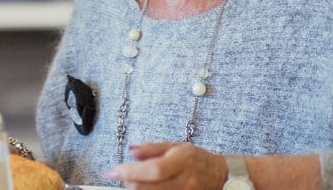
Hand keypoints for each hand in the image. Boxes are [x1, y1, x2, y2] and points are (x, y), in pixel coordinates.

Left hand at [105, 142, 227, 189]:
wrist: (219, 175)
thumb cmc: (194, 159)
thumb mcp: (175, 146)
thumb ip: (151, 149)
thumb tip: (131, 150)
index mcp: (182, 162)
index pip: (153, 170)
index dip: (130, 172)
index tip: (112, 171)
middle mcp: (184, 182)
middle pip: (149, 188)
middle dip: (129, 182)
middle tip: (122, 175)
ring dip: (136, 188)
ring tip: (135, 181)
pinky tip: (146, 186)